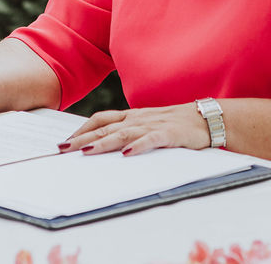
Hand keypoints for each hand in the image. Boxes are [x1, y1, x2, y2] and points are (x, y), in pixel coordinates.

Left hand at [58, 104, 210, 156]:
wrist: (207, 118)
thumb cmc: (177, 123)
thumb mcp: (149, 125)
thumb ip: (130, 131)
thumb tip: (107, 144)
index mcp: (133, 115)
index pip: (101, 119)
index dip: (82, 128)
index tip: (65, 140)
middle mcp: (139, 118)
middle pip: (105, 127)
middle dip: (82, 138)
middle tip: (63, 149)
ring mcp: (153, 125)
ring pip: (123, 133)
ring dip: (103, 142)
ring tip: (86, 152)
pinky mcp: (169, 134)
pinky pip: (151, 139)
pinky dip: (138, 146)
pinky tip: (127, 154)